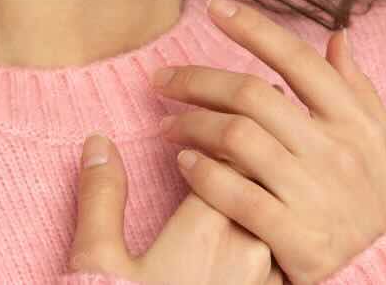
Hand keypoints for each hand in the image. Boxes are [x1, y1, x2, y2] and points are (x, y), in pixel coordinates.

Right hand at [67, 132, 283, 283]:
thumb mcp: (99, 264)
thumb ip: (101, 198)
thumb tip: (99, 142)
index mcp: (206, 227)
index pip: (231, 148)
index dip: (218, 126)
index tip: (205, 116)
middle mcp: (250, 249)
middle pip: (265, 175)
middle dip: (250, 147)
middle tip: (234, 129)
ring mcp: (270, 281)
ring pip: (281, 212)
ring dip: (266, 188)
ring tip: (247, 175)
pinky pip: (286, 254)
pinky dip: (275, 230)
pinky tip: (256, 233)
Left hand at [148, 0, 385, 284]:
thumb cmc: (380, 205)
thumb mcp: (385, 146)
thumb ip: (359, 91)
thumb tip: (338, 37)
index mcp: (356, 121)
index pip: (297, 59)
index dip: (253, 27)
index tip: (214, 8)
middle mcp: (337, 151)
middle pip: (252, 93)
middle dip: (196, 79)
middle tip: (162, 79)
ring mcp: (317, 194)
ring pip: (236, 138)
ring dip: (190, 124)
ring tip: (166, 125)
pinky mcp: (299, 238)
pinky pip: (236, 194)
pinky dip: (202, 174)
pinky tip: (183, 163)